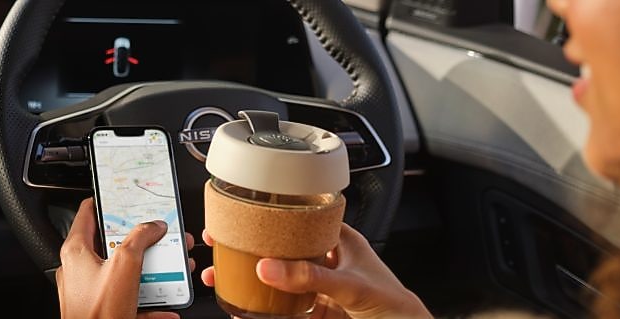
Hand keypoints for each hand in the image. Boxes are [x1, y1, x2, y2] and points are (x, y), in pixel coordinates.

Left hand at [56, 198, 195, 318]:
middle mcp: (79, 270)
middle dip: (139, 241)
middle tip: (157, 235)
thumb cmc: (98, 314)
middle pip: (112, 246)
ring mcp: (90, 293)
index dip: (106, 201)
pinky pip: (128, 303)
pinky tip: (166, 308)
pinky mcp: (102, 312)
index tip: (123, 196)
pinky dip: (148, 304)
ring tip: (168, 267)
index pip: (87, 214)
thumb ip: (140, 239)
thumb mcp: (125, 265)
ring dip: (148, 271)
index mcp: (77, 252)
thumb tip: (152, 226)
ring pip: (123, 274)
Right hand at [199, 224, 430, 318]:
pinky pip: (284, 308)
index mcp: (339, 241)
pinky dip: (264, 308)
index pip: (301, 217)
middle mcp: (327, 261)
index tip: (241, 215)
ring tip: (224, 274)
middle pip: (283, 249)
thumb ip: (312, 277)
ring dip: (252, 278)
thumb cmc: (397, 306)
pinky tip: (247, 307)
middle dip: (252, 247)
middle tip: (223, 243)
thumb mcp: (353, 286)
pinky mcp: (316, 314)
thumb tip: (270, 268)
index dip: (271, 214)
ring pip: (279, 278)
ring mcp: (320, 288)